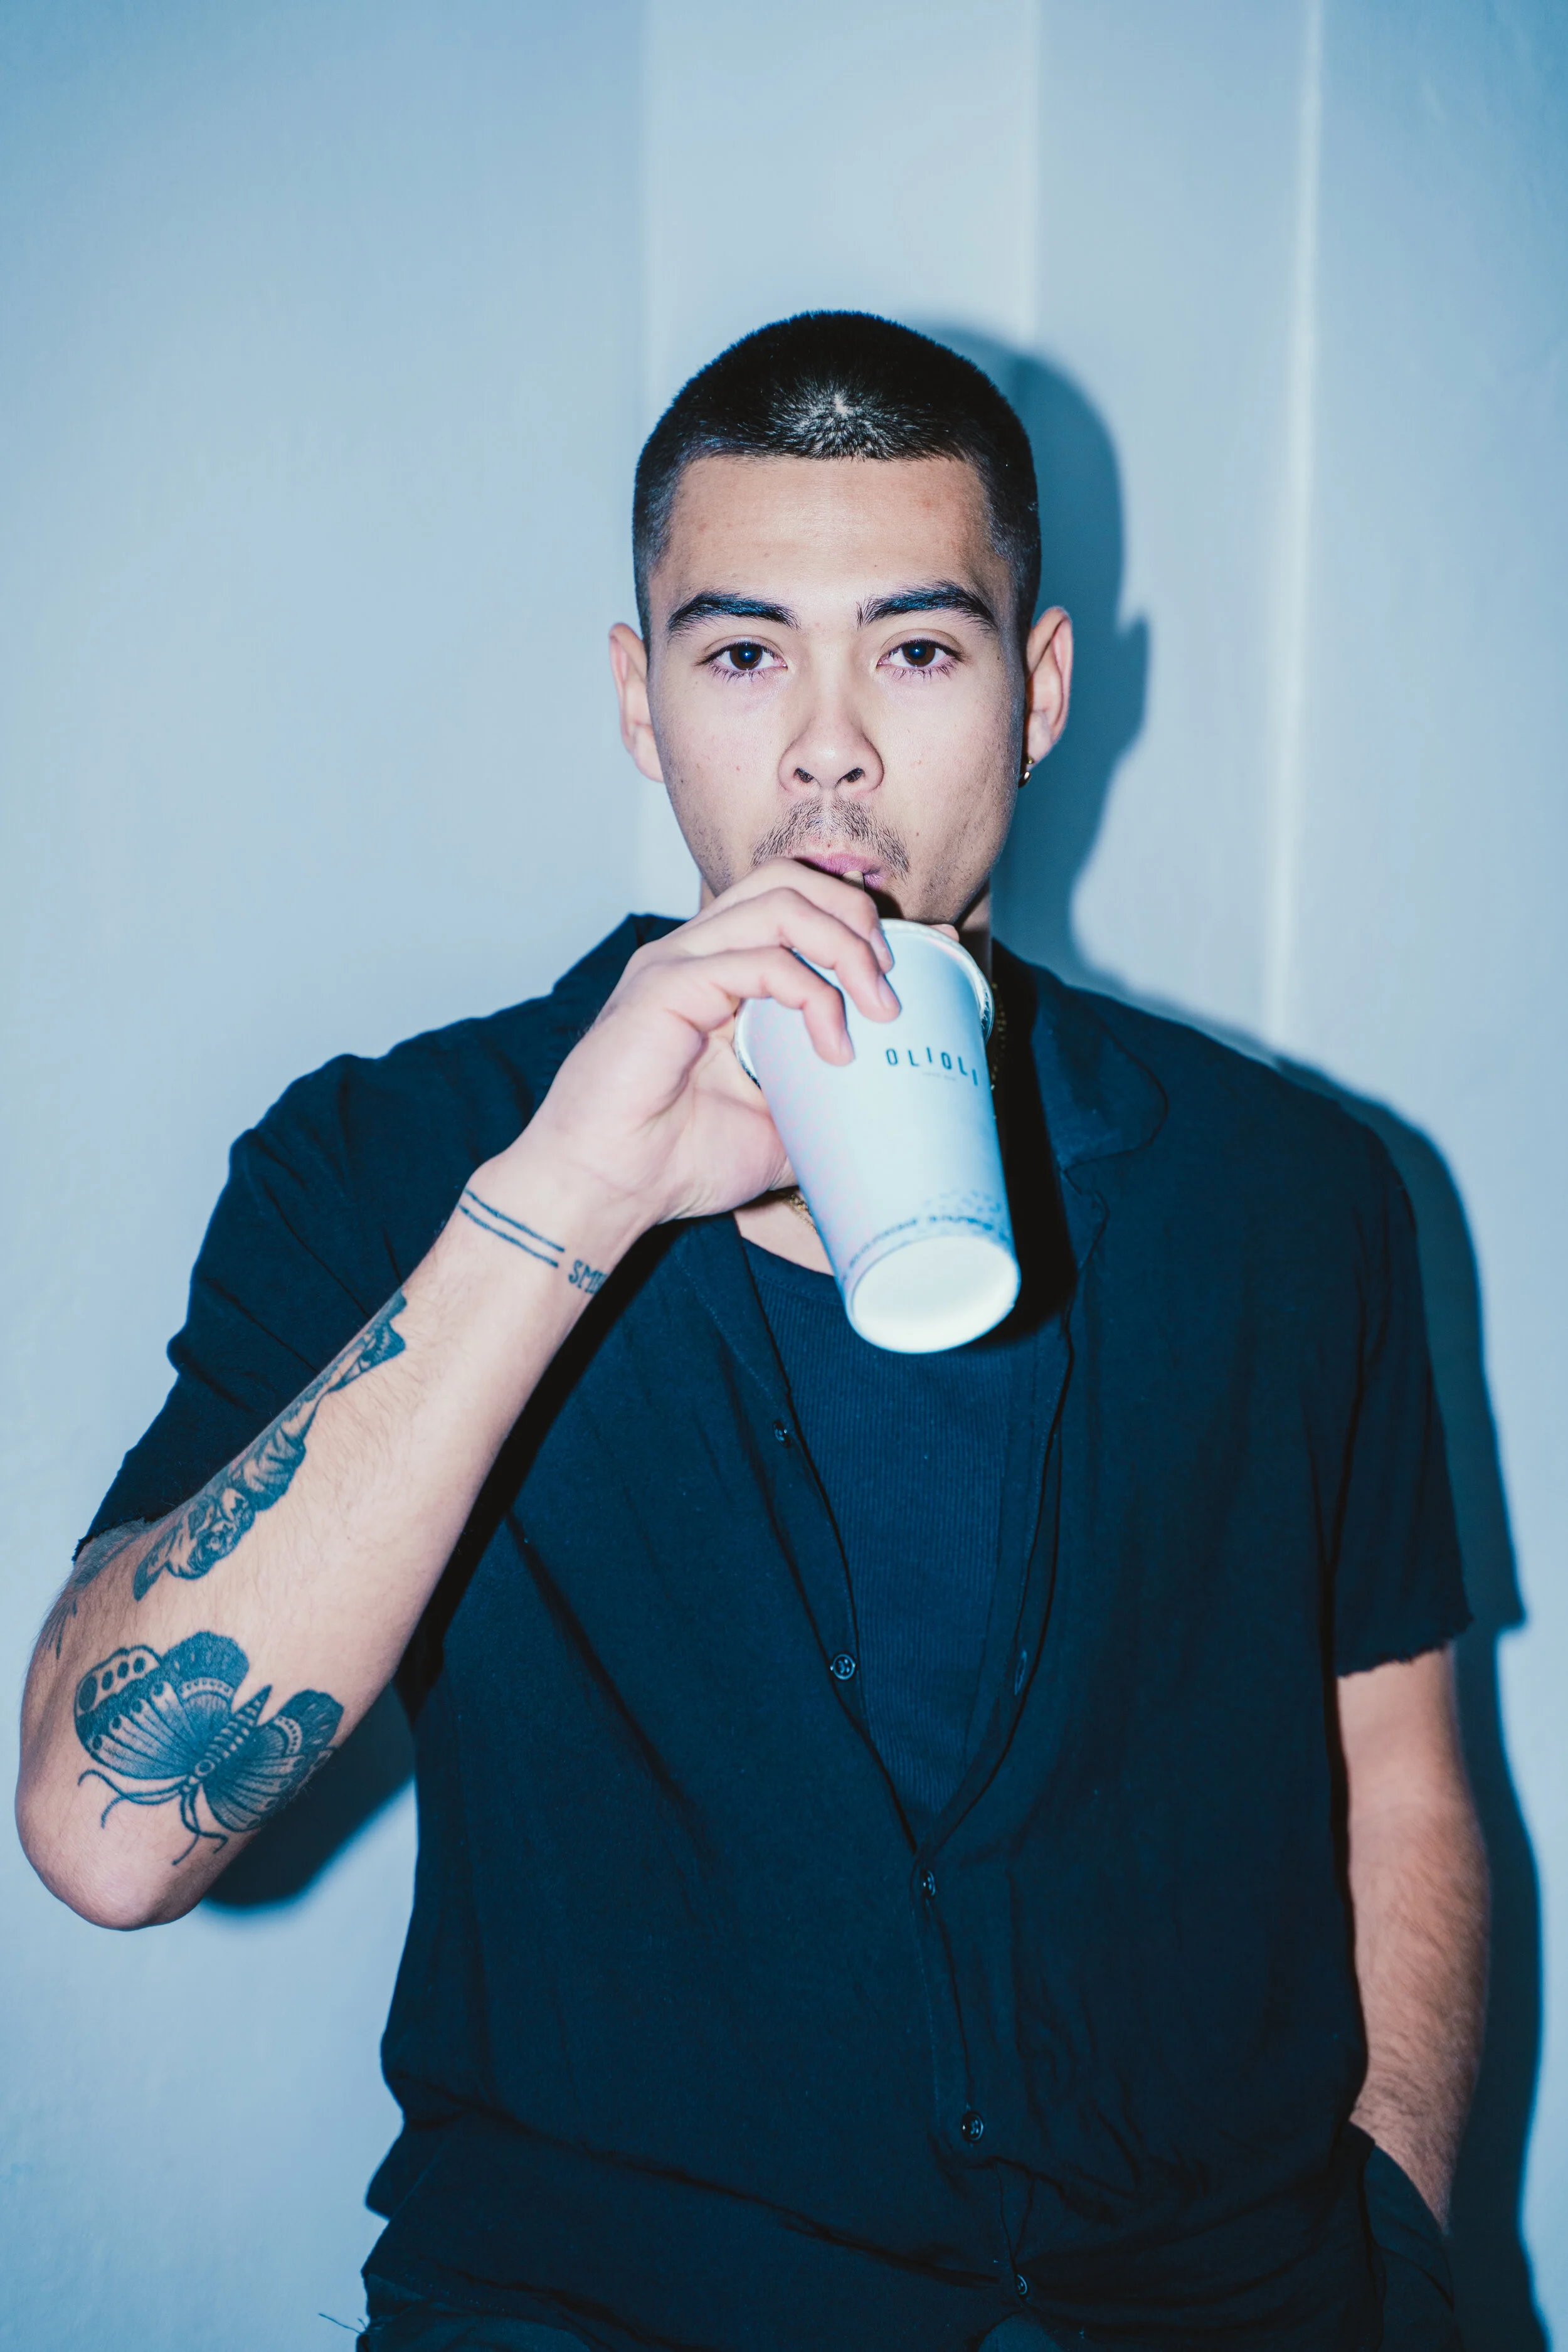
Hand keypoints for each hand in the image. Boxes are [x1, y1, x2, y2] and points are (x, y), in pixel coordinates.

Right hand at [496, 863, 899, 1234]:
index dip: (862, 918)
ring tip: (879, 1007)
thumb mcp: (781, 1123)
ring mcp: (678, 962)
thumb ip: (826, 1092)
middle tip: (892, 984)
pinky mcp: (665, 986)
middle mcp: (698, 952)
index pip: (798, 902)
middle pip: (792, 880)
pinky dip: (810, 995)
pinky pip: (756, 959)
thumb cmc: (679, 1159)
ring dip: (845, 947)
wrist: (608, 1191)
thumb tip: (895, 1097)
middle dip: (858, 918)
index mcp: (722, 969)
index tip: (921, 961)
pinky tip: (832, 1045)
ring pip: (780, 902)